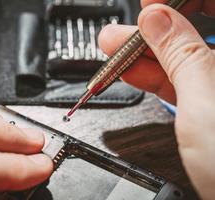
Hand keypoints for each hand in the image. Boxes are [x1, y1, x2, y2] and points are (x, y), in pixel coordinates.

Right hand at [99, 0, 214, 198]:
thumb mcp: (205, 100)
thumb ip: (179, 54)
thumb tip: (154, 20)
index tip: (149, 1)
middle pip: (199, 27)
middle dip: (155, 24)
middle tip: (126, 25)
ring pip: (183, 56)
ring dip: (144, 52)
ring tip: (112, 46)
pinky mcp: (209, 108)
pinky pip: (178, 82)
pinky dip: (151, 76)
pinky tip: (129, 70)